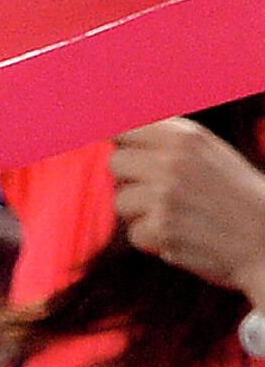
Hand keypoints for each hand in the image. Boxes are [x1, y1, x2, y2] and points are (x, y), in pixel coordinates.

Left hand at [111, 118, 264, 306]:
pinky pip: (133, 233)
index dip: (123, 141)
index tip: (127, 150)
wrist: (262, 235)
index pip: (127, 127)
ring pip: (120, 200)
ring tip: (174, 213)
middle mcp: (172, 162)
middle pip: (115, 162)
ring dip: (139, 211)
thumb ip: (166, 142)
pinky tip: (179, 234)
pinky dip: (151, 239)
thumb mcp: (207, 151)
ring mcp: (165, 196)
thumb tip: (117, 133)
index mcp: (185, 137)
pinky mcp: (160, 229)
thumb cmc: (232, 194)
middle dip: (130, 178)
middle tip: (157, 190)